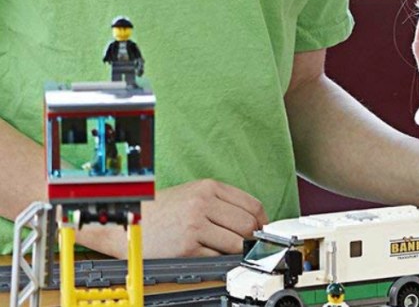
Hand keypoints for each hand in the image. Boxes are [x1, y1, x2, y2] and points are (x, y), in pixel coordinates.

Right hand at [79, 179, 268, 257]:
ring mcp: (194, 226)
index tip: (261, 230)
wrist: (128, 223)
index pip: (252, 205)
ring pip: (236, 243)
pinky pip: (217, 258)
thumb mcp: (193, 194)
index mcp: (208, 188)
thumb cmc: (162, 210)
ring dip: (237, 251)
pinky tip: (209, 255)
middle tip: (248, 244)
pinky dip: (218, 260)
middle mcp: (202, 204)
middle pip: (247, 225)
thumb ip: (222, 203)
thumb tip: (253, 222)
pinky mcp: (187, 247)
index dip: (261, 221)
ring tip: (226, 250)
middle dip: (251, 238)